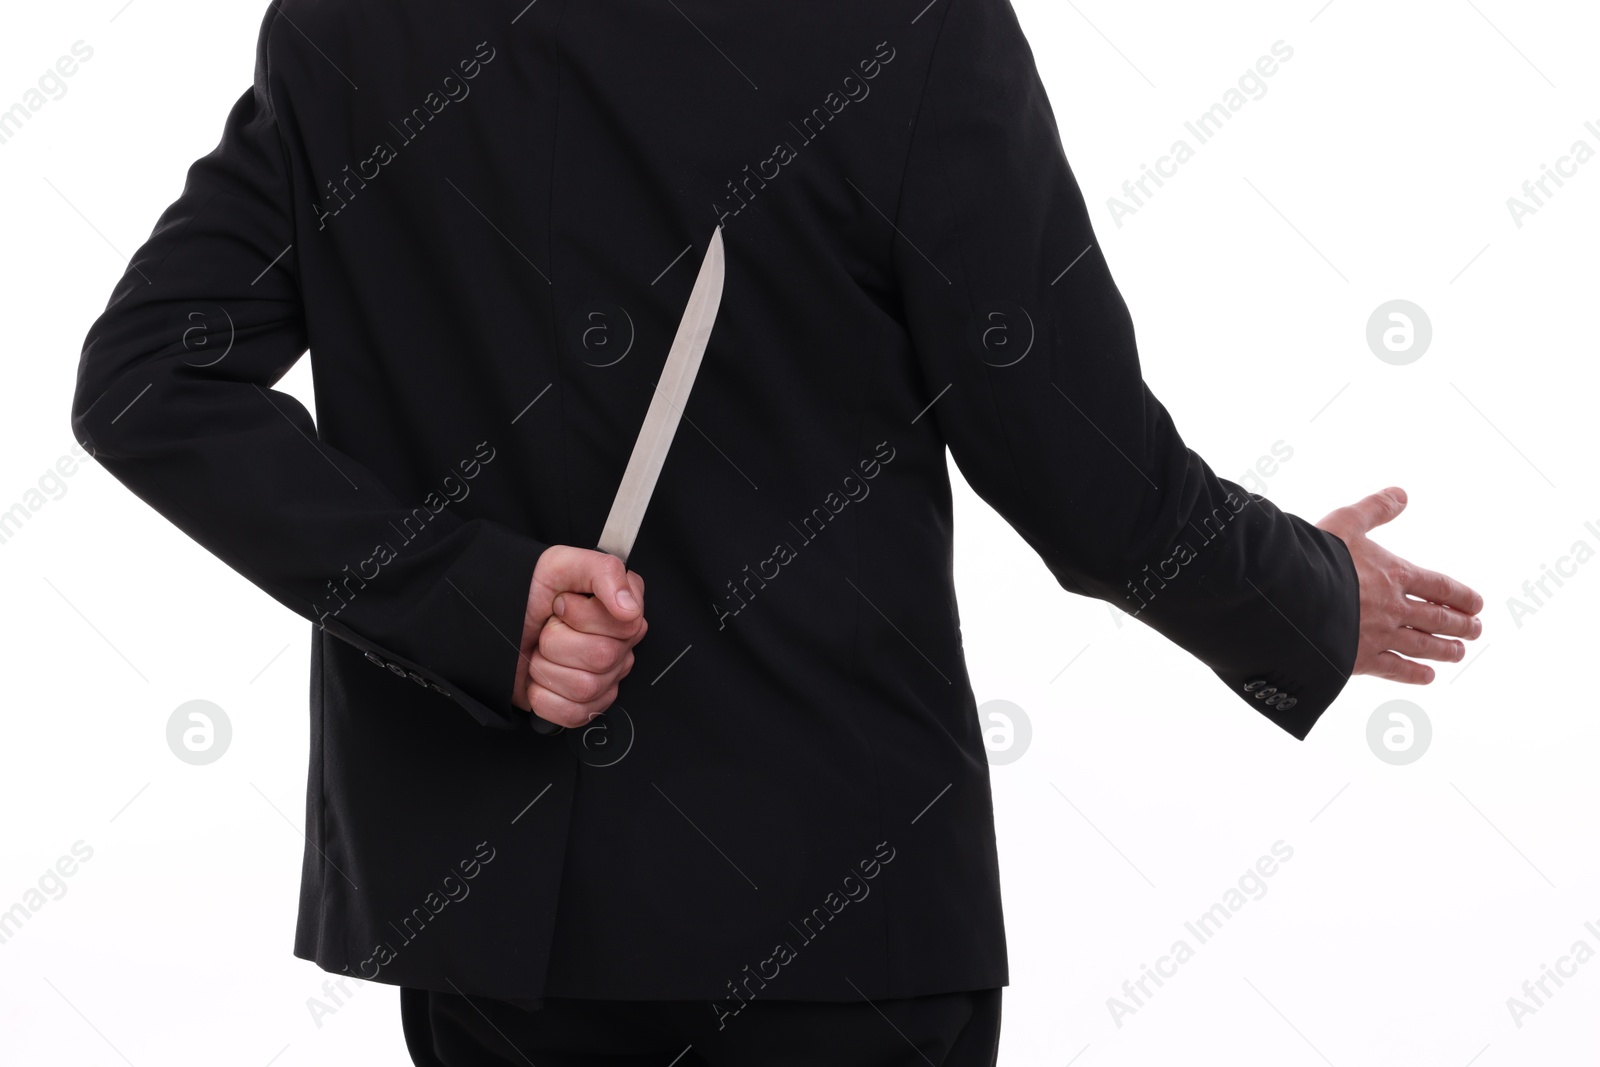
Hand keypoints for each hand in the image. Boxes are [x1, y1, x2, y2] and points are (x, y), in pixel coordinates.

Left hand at [513, 545, 647, 726]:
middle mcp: (620, 645)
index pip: (625, 625)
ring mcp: (605, 679)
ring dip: (548, 668)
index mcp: (623, 610)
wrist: (495, 621)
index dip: (581, 615)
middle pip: (602, 657)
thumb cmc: (529, 592)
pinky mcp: (585, 706)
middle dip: (558, 641)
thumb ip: (604, 572)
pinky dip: (546, 698)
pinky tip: (540, 678)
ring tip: (541, 652)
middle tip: (547, 628)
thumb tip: (630, 609)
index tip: (560, 604)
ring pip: (586, 688)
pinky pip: (575, 714)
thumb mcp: (561, 563)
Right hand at [1315, 487, 1482, 683]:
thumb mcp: (1346, 522)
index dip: (1461, 595)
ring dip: (1445, 650)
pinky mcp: (1360, 659)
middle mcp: (1394, 607)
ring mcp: (1379, 635)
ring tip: (1459, 653)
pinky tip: (1427, 677)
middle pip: (1437, 618)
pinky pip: (1395, 669)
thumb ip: (1375, 509)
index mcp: (1394, 574)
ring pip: (1422, 646)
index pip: (1439, 586)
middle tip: (1476, 629)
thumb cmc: (1315, 557)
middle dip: (1460, 624)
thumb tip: (1402, 494)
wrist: (1288, 596)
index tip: (1478, 604)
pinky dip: (1414, 674)